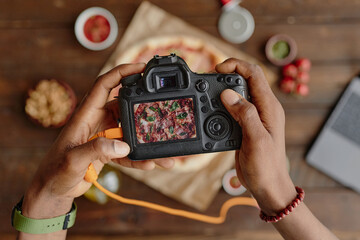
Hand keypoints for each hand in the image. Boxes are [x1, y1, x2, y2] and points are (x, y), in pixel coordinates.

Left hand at [21, 63, 174, 219]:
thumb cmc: (55, 171)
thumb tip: (124, 146)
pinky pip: (128, 151)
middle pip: (124, 106)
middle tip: (162, 106)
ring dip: (146, 139)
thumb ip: (95, 150)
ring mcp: (104, 136)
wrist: (53, 190)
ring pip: (130, 130)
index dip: (122, 72)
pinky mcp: (108, 150)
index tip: (141, 67)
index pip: (104, 85)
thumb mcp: (72, 160)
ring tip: (163, 148)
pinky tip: (151, 163)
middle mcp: (96, 121)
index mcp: (85, 115)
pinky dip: (140, 157)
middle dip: (143, 105)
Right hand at [218, 59, 296, 214]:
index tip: (217, 68)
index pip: (254, 74)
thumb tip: (227, 94)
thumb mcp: (256, 140)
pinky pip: (232, 109)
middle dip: (226, 75)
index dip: (236, 66)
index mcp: (269, 107)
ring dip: (222, 91)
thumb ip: (244, 114)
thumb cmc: (267, 166)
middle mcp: (262, 108)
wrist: (267, 186)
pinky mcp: (245, 126)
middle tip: (208, 80)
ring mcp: (253, 117)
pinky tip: (211, 112)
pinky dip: (220, 106)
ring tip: (206, 93)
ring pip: (237, 94)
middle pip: (245, 80)